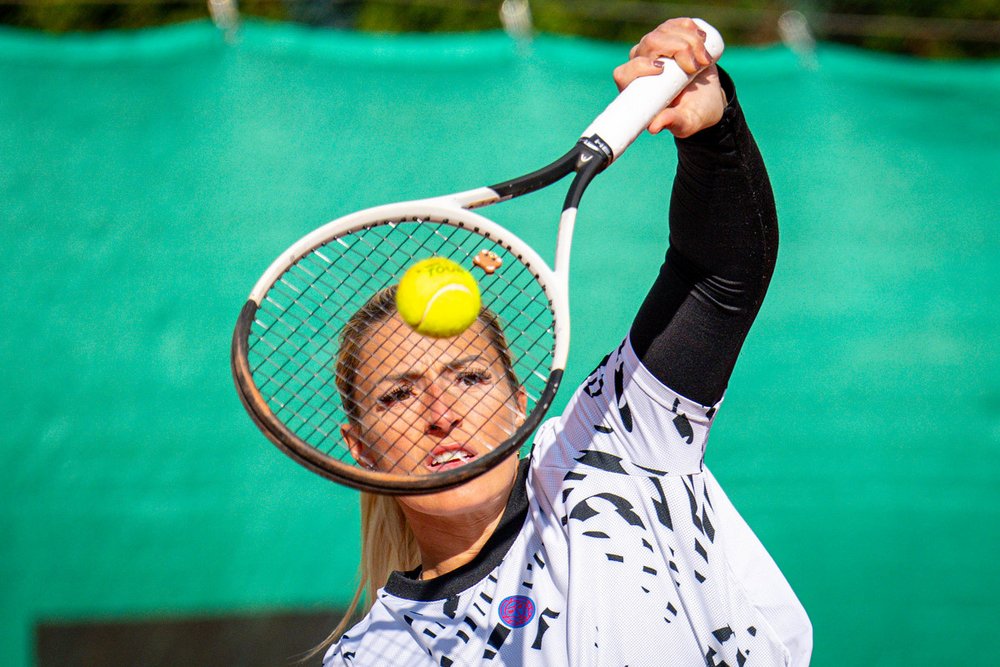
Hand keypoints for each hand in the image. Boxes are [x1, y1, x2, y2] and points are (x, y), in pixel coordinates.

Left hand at [613, 18, 726, 138]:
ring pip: (664, 31)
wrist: (709, 98)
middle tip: (696, 66)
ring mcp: (654, 48)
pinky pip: (677, 24)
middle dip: (677, 50)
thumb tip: (653, 127)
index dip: (639, 66)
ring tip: (704, 61)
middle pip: (649, 44)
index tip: (661, 69)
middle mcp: (640, 65)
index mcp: (636, 90)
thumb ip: (671, 122)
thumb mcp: (685, 122)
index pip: (624, 73)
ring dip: (690, 41)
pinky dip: (692, 30)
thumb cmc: (693, 113)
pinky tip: (702, 41)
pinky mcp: (669, 36)